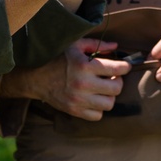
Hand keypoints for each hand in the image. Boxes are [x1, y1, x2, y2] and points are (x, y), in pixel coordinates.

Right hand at [15, 38, 131, 120]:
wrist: (35, 77)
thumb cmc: (57, 58)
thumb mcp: (75, 45)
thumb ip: (97, 45)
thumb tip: (116, 46)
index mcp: (85, 65)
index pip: (117, 69)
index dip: (125, 67)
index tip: (124, 66)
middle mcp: (83, 84)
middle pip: (116, 89)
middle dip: (118, 81)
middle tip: (112, 76)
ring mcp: (78, 100)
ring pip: (109, 104)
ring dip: (109, 95)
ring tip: (103, 88)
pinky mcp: (74, 111)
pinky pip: (97, 116)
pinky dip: (99, 108)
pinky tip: (94, 98)